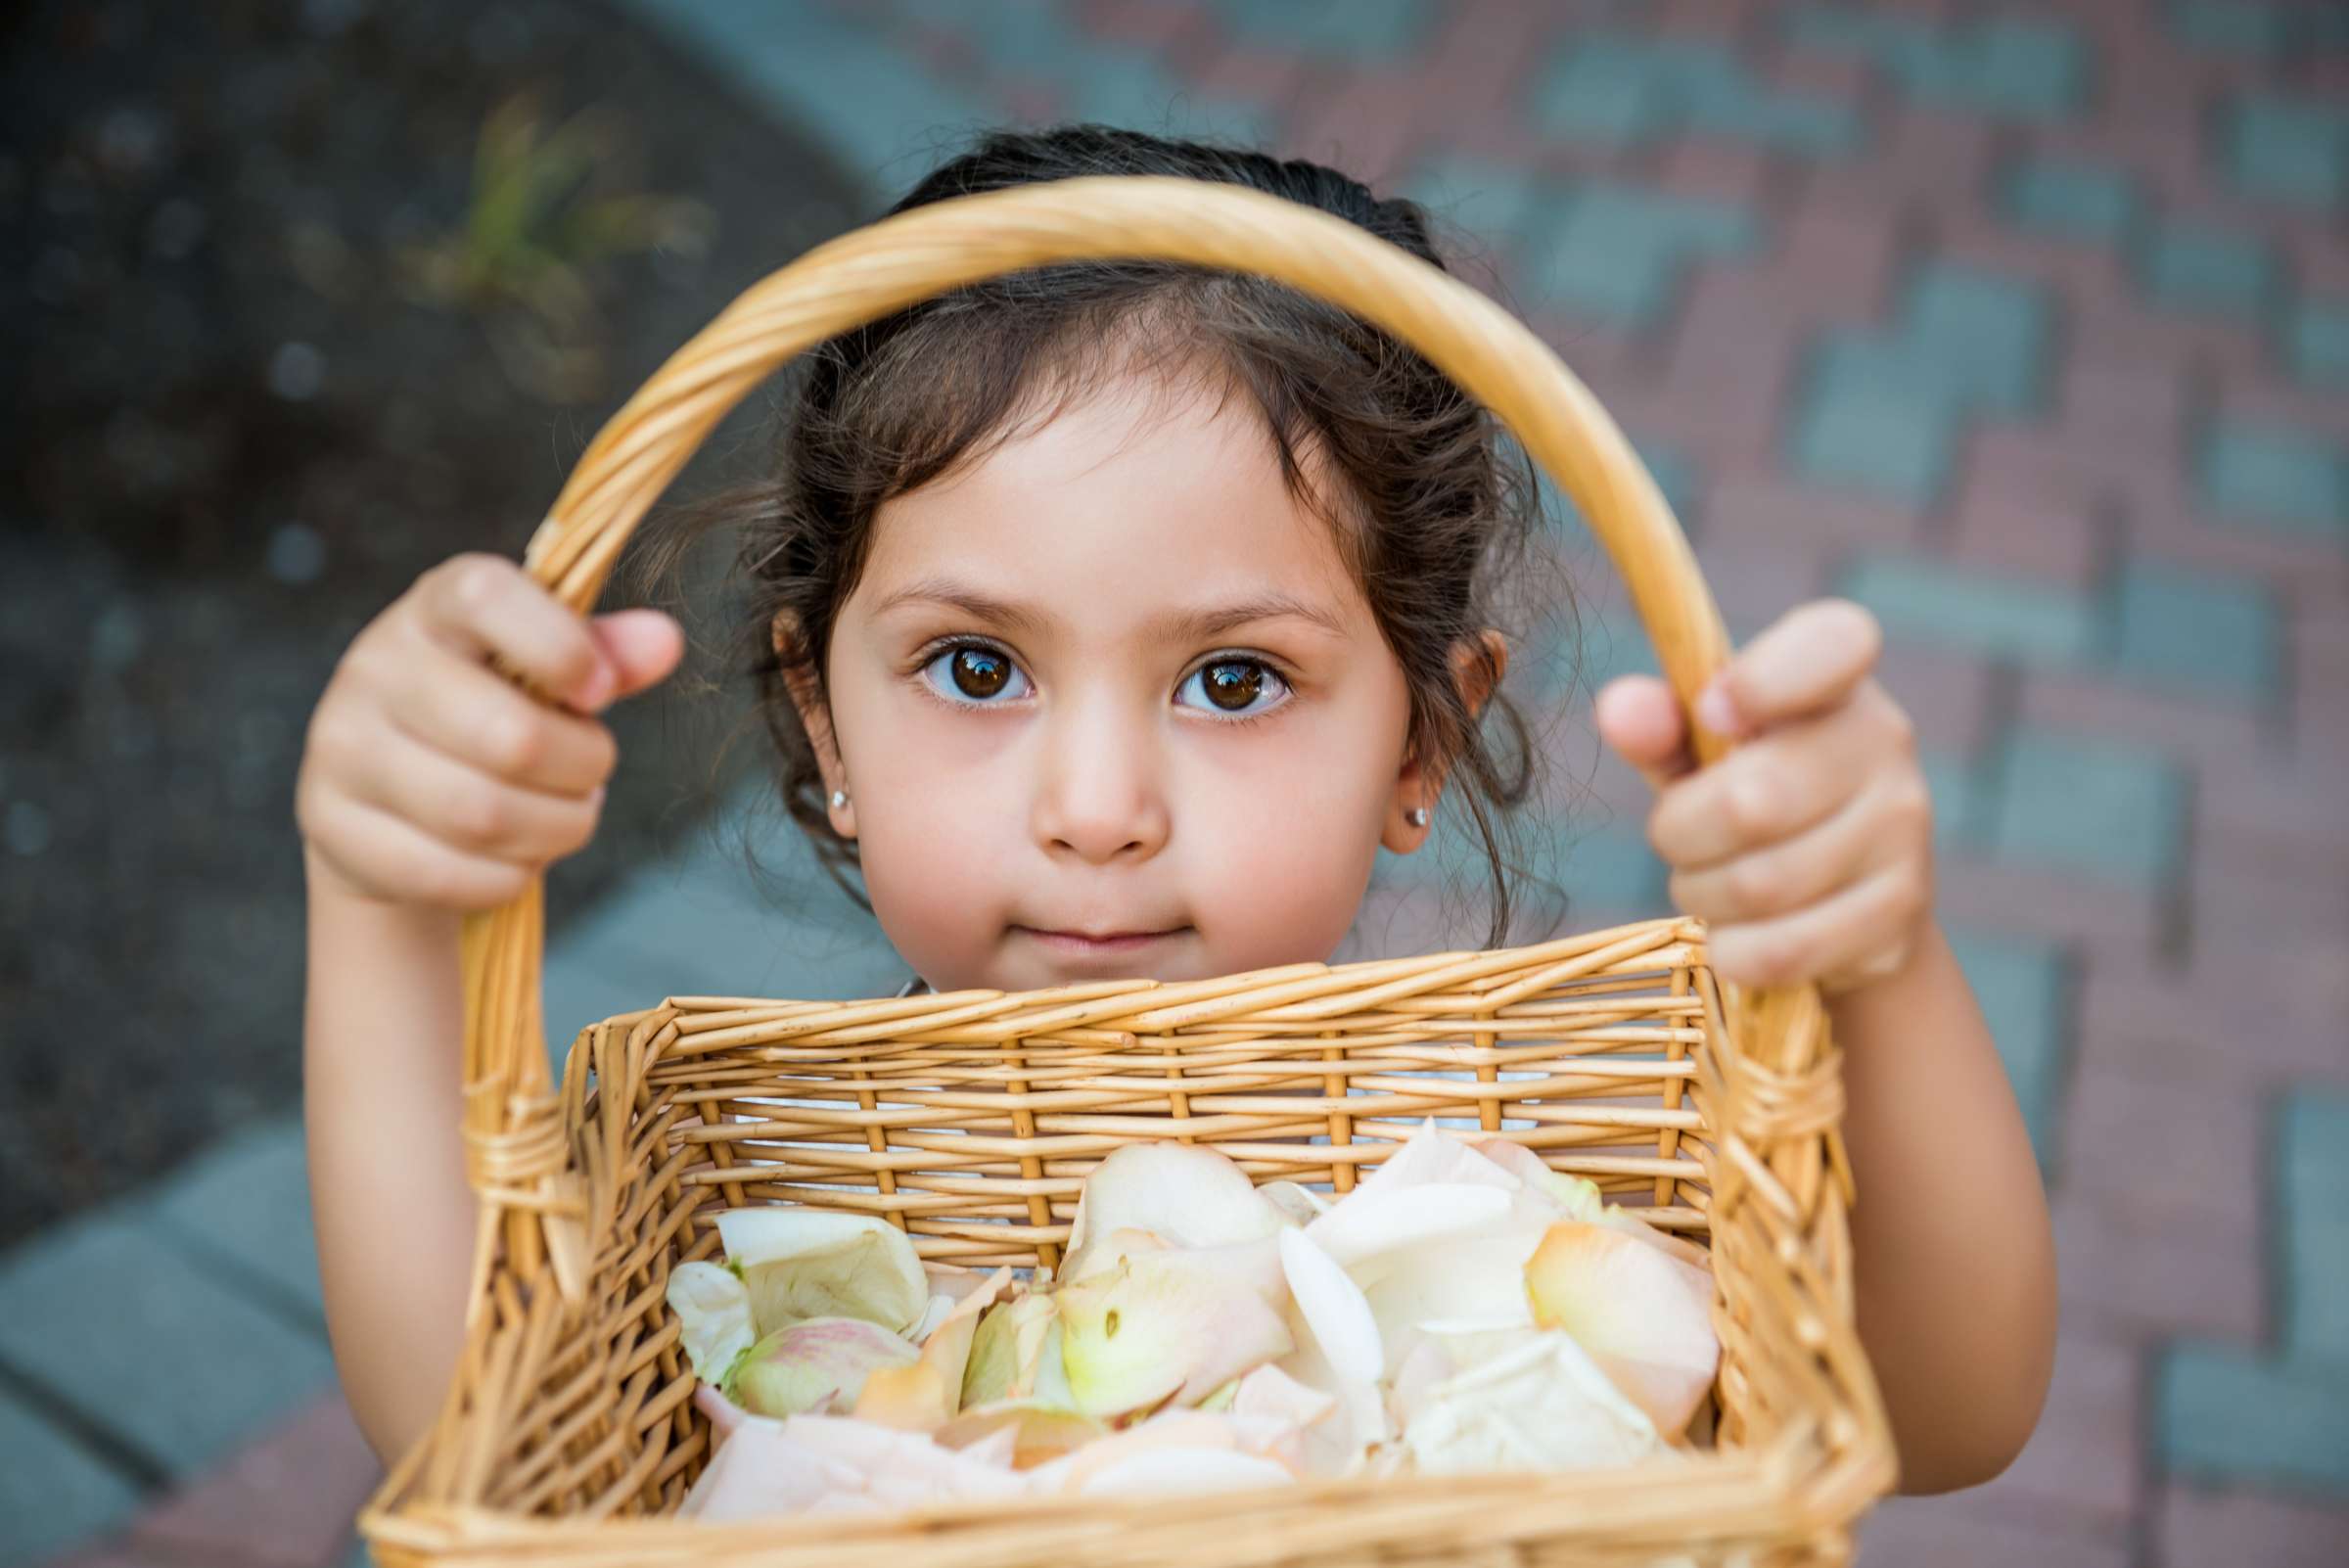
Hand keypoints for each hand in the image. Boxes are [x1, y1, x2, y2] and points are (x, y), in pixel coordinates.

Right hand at [296, 552, 682, 910]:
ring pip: (484, 815)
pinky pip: (449, 874)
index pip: (486, 596)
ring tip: (567, 815)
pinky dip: (509, 876)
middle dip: (583, 768)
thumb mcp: (544, 670)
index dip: (560, 646)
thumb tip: (665, 641)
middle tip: (593, 773)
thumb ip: (604, 652)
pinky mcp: (333, 827)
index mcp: (435, 609)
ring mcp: (342, 748)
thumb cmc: (487, 711)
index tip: (599, 691)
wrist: (385, 794)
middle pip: (510, 736)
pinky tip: (518, 857)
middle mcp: (375, 667)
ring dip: (556, 829)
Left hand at [1595, 600, 1932, 992]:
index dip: (1763, 677)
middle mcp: (1885, 742)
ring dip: (1701, 894)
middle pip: (1751, 802)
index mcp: (1837, 679)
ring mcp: (1904, 828)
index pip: (1833, 643)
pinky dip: (1734, 951)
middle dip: (1681, 834)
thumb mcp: (1699, 753)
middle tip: (1679, 837)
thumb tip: (1620, 709)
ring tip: (1709, 882)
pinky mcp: (1901, 910)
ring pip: (1758, 885)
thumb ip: (1659, 726)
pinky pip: (1782, 948)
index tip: (1714, 712)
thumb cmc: (1753, 795)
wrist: (1847, 896)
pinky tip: (1738, 935)